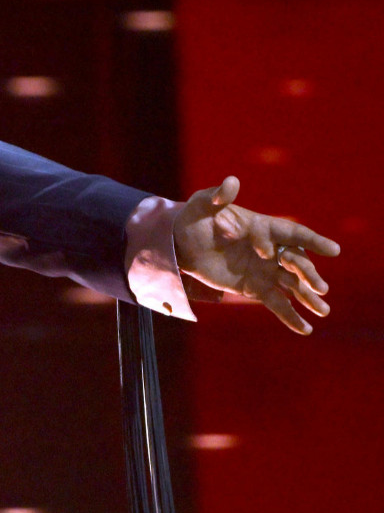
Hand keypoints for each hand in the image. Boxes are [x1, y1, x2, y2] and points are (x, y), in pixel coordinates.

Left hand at [174, 176, 339, 334]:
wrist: (179, 245)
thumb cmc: (193, 219)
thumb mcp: (201, 205)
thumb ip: (218, 196)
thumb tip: (231, 182)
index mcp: (264, 227)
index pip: (293, 233)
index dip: (313, 241)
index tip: (332, 250)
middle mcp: (271, 250)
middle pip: (296, 262)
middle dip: (308, 274)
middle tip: (319, 287)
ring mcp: (265, 270)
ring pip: (292, 284)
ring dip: (308, 297)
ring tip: (323, 310)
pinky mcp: (254, 288)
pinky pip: (276, 303)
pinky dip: (290, 316)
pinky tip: (305, 330)